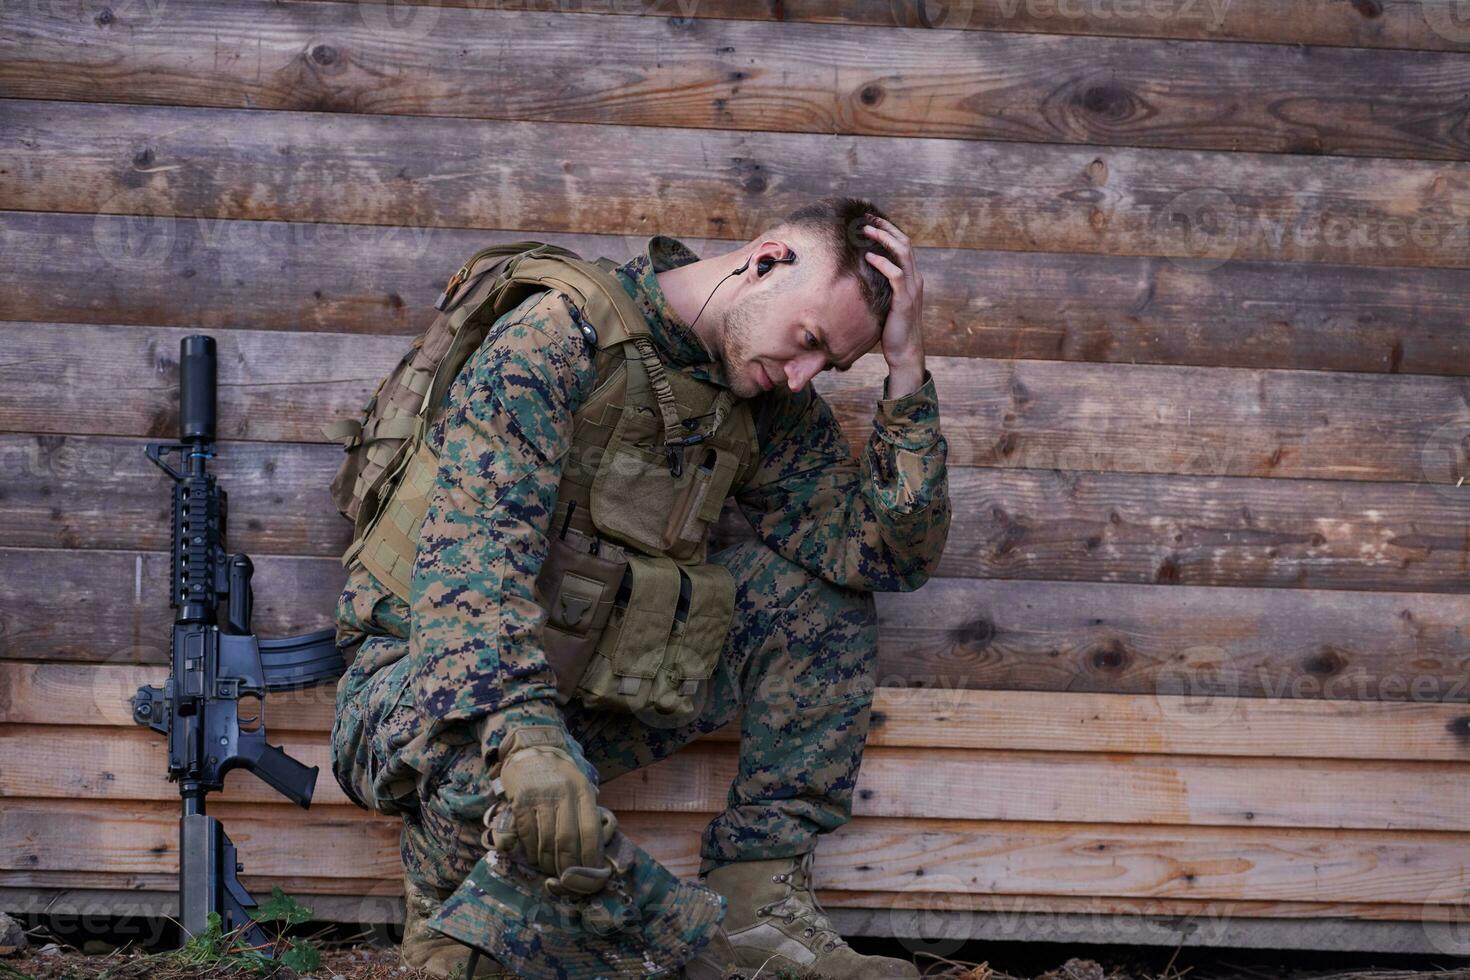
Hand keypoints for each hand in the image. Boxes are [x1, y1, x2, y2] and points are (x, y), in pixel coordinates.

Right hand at [495, 728, 602, 877]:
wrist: (530, 750)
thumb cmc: (559, 775)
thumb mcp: (580, 786)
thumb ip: (587, 812)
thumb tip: (595, 850)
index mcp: (582, 792)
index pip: (590, 832)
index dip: (590, 858)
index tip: (590, 874)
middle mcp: (563, 794)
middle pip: (568, 840)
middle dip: (569, 866)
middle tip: (568, 880)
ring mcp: (540, 797)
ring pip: (546, 841)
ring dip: (548, 862)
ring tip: (551, 870)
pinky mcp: (520, 800)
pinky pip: (527, 834)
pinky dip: (531, 851)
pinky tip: (534, 857)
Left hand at [861, 216, 925, 393]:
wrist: (905, 351)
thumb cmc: (892, 329)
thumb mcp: (886, 303)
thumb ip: (880, 287)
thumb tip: (859, 276)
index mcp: (912, 278)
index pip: (903, 246)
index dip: (888, 231)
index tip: (871, 221)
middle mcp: (915, 279)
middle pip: (904, 243)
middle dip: (886, 228)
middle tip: (867, 218)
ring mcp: (912, 289)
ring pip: (902, 254)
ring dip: (884, 239)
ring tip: (866, 230)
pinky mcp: (904, 300)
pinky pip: (896, 275)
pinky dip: (883, 263)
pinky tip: (869, 256)